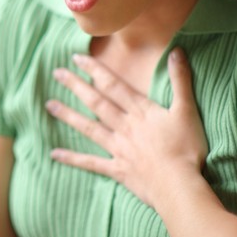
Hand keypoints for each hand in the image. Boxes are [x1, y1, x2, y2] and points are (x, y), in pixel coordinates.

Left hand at [46, 48, 207, 208]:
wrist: (180, 186)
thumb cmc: (187, 148)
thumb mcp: (187, 110)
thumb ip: (180, 80)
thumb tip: (177, 50)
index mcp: (141, 111)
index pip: (113, 85)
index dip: (95, 70)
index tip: (76, 58)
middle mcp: (125, 126)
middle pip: (96, 102)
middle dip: (76, 86)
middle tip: (56, 73)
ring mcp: (118, 148)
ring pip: (88, 128)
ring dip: (68, 116)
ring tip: (49, 105)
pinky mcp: (117, 170)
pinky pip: (90, 163)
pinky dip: (72, 158)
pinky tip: (54, 153)